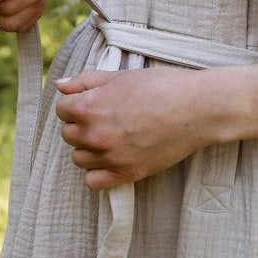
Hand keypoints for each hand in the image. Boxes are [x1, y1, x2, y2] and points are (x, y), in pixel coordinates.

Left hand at [55, 66, 214, 188]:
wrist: (197, 108)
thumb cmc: (161, 86)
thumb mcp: (120, 76)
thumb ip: (86, 81)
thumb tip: (60, 86)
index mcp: (88, 107)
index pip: (62, 109)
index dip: (76, 104)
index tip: (94, 103)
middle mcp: (94, 134)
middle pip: (68, 135)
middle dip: (82, 126)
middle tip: (107, 119)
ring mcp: (110, 157)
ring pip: (79, 158)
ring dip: (89, 149)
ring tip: (111, 138)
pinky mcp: (127, 173)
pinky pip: (94, 181)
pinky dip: (98, 172)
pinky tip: (112, 159)